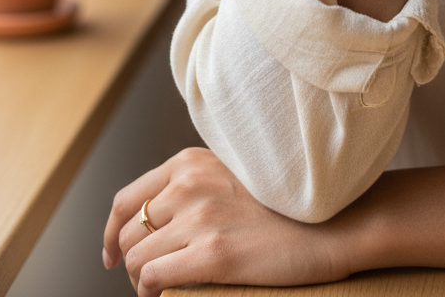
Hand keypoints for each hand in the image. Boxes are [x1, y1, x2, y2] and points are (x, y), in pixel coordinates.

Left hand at [103, 147, 350, 294]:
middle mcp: (189, 184)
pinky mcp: (212, 254)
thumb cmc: (284, 206)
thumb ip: (195, 184)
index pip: (127, 199)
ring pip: (136, 257)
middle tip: (148, 277)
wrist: (332, 223)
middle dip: (130, 259)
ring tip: (160, 288)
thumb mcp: (232, 174)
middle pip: (128, 231)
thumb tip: (158, 215)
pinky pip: (152, 276)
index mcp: (191, 162)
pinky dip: (152, 290)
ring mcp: (200, 218)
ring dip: (140, 279)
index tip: (112, 252)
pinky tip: (165, 294)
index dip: (112, 231)